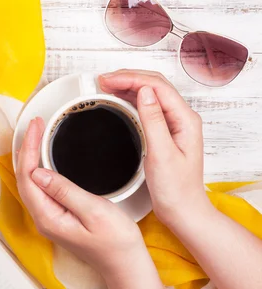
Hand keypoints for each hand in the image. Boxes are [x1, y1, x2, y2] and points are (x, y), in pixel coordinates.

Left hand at [16, 117, 146, 277]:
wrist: (126, 265)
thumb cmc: (116, 242)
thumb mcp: (93, 211)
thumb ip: (64, 190)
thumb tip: (38, 172)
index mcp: (48, 217)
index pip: (27, 177)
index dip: (28, 149)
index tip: (35, 127)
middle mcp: (44, 218)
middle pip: (24, 178)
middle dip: (26, 149)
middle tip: (35, 125)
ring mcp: (49, 218)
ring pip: (30, 183)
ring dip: (30, 157)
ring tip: (36, 135)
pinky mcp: (58, 216)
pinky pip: (40, 188)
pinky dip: (39, 168)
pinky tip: (44, 158)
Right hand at [99, 70, 211, 224]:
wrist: (183, 211)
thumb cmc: (176, 190)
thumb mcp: (162, 154)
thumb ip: (153, 121)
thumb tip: (144, 92)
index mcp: (185, 120)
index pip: (157, 86)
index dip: (130, 78)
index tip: (108, 80)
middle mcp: (182, 118)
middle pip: (154, 85)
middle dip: (128, 77)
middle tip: (102, 80)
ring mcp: (174, 125)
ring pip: (150, 94)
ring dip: (128, 86)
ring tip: (106, 85)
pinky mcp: (165, 133)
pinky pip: (148, 107)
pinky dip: (131, 99)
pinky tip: (119, 100)